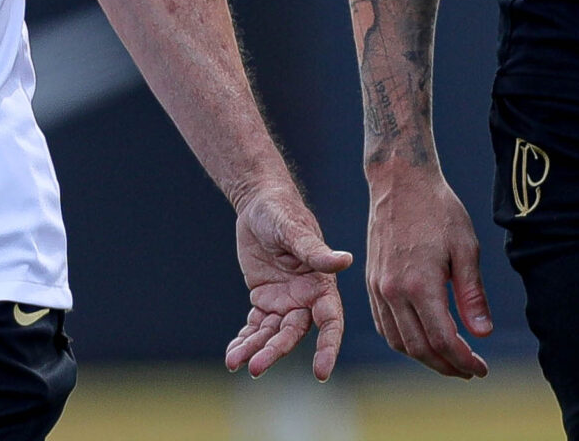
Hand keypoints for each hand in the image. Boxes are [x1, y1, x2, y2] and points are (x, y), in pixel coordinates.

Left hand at [223, 185, 352, 379]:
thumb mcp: (294, 230)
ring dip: (254, 349)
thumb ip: (316, 251)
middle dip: (275, 351)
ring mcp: (284, 302)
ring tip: (234, 362)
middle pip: (293, 334)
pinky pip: (255, 326)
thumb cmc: (282, 212)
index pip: (330, 321)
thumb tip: (346, 260)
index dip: (328, 347)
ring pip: (271, 334)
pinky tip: (231, 355)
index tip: (321, 373)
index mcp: (320, 285)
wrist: (258, 205)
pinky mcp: (264, 301)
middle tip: (255, 368)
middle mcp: (305, 299)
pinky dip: (244, 340)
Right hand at [365, 165, 491, 377]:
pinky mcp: (371, 281)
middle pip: (419, 348)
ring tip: (448, 359)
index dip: (463, 361)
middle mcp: (393, 291)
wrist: (400, 180)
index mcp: (419, 284)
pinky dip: (403, 341)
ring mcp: (378, 287)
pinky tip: (422, 339)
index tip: (481, 369)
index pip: (442, 340)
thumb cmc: (438, 209)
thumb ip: (472, 294)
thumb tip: (482, 334)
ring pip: (398, 341)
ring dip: (424, 357)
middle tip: (469, 370)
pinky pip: (384, 324)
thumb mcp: (466, 247)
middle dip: (446, 366)